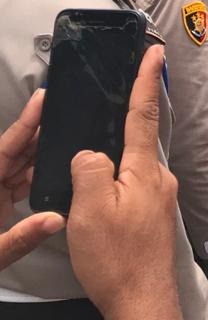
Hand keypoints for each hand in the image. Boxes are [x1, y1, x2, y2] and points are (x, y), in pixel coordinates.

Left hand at [0, 90, 65, 269]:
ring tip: (73, 146)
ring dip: (44, 159)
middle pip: (17, 152)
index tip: (43, 97)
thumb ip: (22, 237)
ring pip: (21, 166)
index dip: (26, 121)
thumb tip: (59, 219)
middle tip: (74, 121)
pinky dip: (39, 179)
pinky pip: (20, 183)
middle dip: (43, 137)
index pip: (6, 146)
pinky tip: (59, 176)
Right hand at [68, 46, 181, 318]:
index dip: (146, 80)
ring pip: (132, 169)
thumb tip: (92, 153)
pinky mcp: (156, 216)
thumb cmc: (116, 258)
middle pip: (136, 141)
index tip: (154, 52)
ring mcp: (161, 197)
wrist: (142, 301)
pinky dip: (118, 188)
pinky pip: (134, 189)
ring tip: (94, 185)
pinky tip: (104, 206)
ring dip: (115, 168)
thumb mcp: (89, 210)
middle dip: (122, 129)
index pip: (143, 113)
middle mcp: (159, 178)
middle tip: (110, 123)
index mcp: (143, 170)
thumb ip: (89, 169)